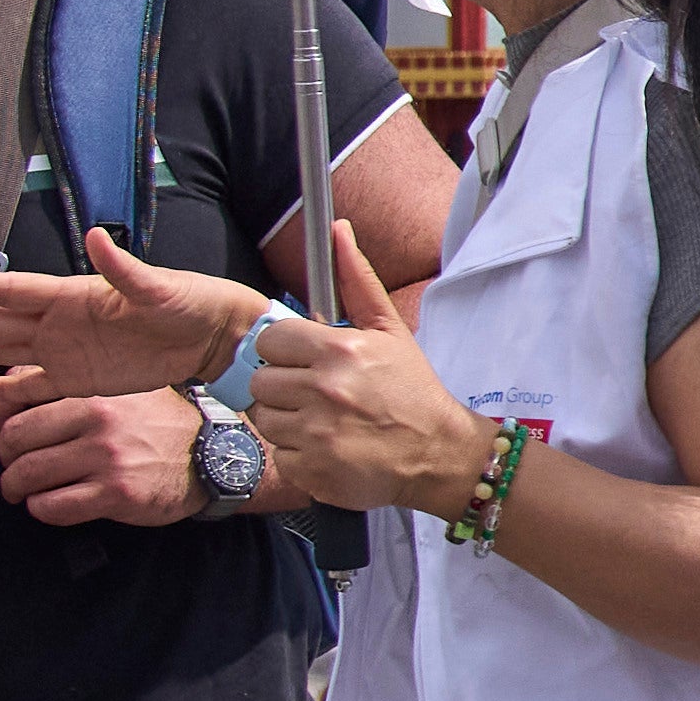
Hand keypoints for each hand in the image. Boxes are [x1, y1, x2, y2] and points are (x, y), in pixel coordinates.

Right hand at [0, 224, 269, 412]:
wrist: (211, 338)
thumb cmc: (187, 303)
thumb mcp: (157, 287)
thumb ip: (123, 269)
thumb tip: (97, 237)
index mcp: (70, 295)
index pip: (9, 290)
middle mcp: (57, 321)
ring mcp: (62, 350)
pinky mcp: (76, 379)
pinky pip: (27, 386)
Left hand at [0, 388, 210, 527]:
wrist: (213, 454)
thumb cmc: (160, 422)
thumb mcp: (117, 389)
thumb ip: (65, 387)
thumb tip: (5, 396)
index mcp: (91, 391)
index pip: (16, 401)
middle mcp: (97, 420)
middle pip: (15, 440)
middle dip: (5, 460)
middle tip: (13, 468)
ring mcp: (106, 458)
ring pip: (28, 476)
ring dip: (17, 488)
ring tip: (24, 491)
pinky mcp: (116, 494)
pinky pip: (53, 507)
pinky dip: (41, 509)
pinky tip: (50, 504)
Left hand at [237, 307, 499, 521]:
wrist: (439, 453)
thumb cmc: (412, 391)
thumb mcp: (389, 331)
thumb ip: (356, 281)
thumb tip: (337, 230)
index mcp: (339, 350)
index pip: (269, 341)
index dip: (284, 352)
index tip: (305, 363)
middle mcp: (324, 389)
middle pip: (260, 382)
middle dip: (283, 388)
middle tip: (316, 396)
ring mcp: (316, 433)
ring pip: (264, 420)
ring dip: (288, 422)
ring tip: (322, 423)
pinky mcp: (312, 470)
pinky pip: (279, 455)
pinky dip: (298, 456)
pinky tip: (327, 449)